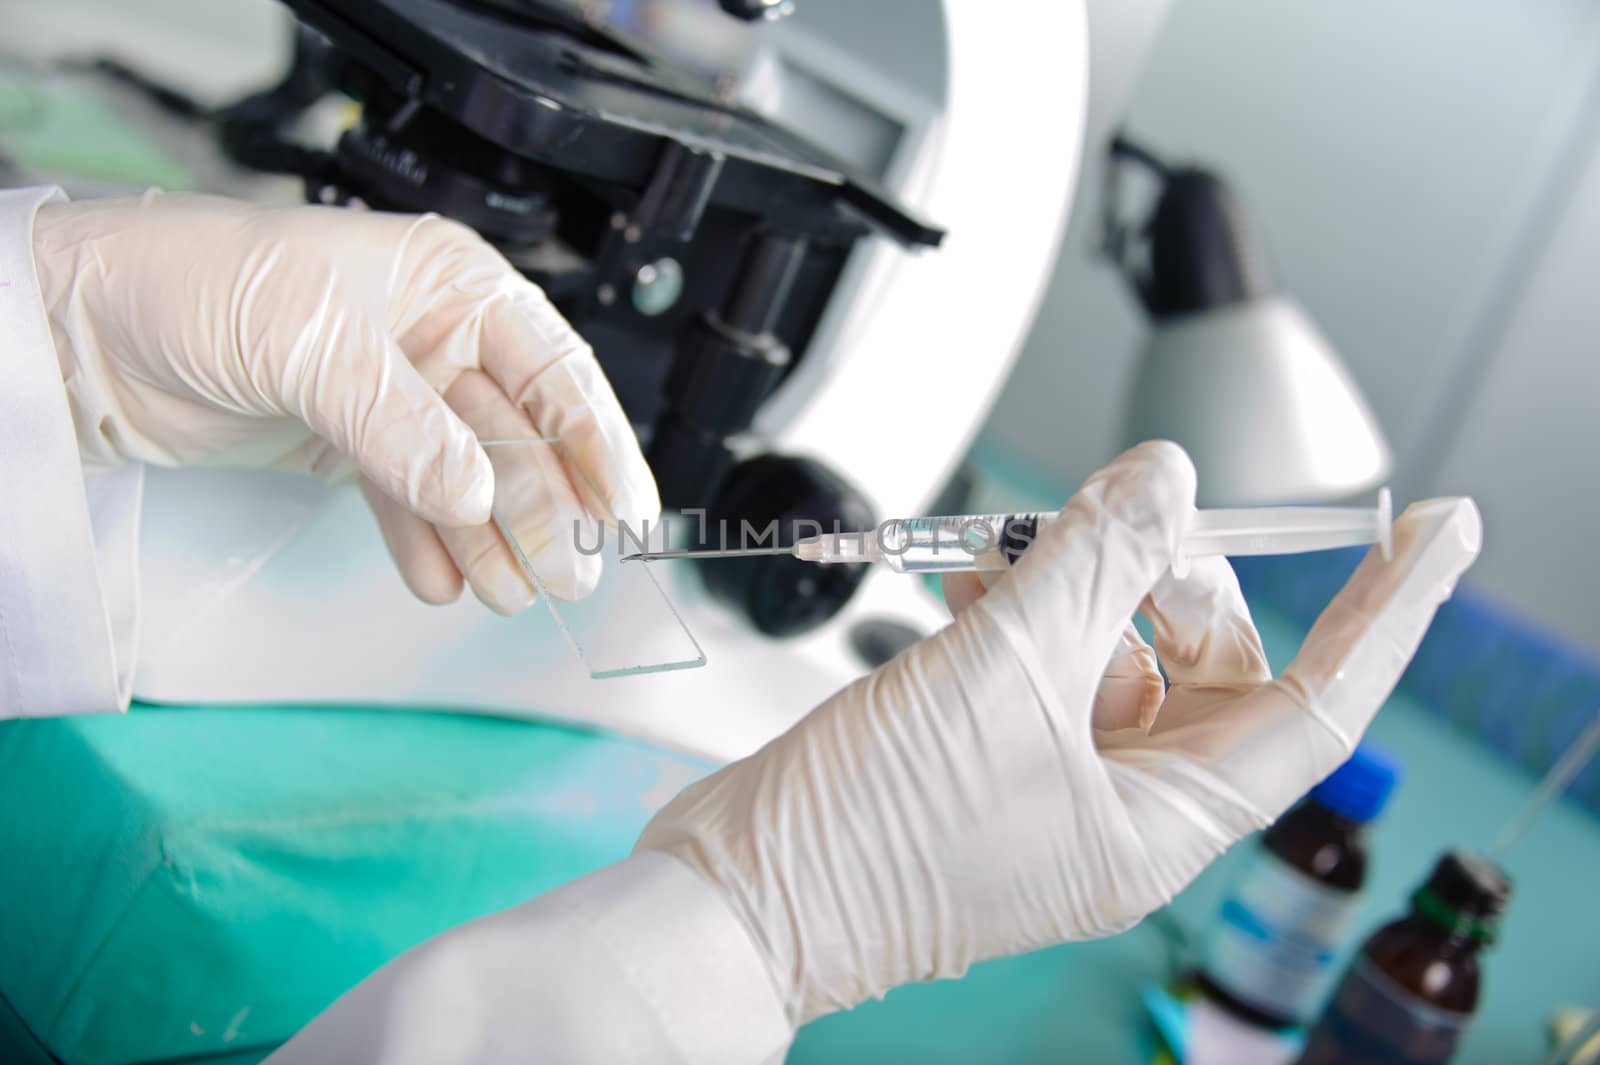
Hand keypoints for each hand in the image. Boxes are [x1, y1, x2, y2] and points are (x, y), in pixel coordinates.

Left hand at [33, 191, 656, 606]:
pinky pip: (410, 503)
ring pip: (471, 478)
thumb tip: (474, 493)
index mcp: (449, 283)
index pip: (552, 369)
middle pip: (520, 436)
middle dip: (546, 509)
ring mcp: (394, 397)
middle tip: (568, 577)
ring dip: (495, 540)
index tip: (625, 513)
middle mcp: (434, 339)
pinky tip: (446, 581)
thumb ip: (399, 422)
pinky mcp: (349, 446)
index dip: (596, 443)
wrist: (82, 331)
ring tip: (512, 594)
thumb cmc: (190, 284)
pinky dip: (430, 545)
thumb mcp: (308, 341)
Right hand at [637, 441, 1480, 1022]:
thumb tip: (1165, 479)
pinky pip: (1042, 656)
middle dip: (1167, 577)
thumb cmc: (867, 839)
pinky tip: (968, 584)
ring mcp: (1051, 779)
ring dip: (1076, 583)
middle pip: (1206, 661)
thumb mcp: (1000, 675)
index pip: (1316, 706)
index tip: (1433, 531)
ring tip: (1007, 557)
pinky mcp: (987, 748)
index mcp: (1159, 823)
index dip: (1385, 613)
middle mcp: (1118, 806)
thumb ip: (1093, 561)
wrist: (738, 889)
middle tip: (1115, 522)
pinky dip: (1017, 606)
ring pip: (1114, 649)